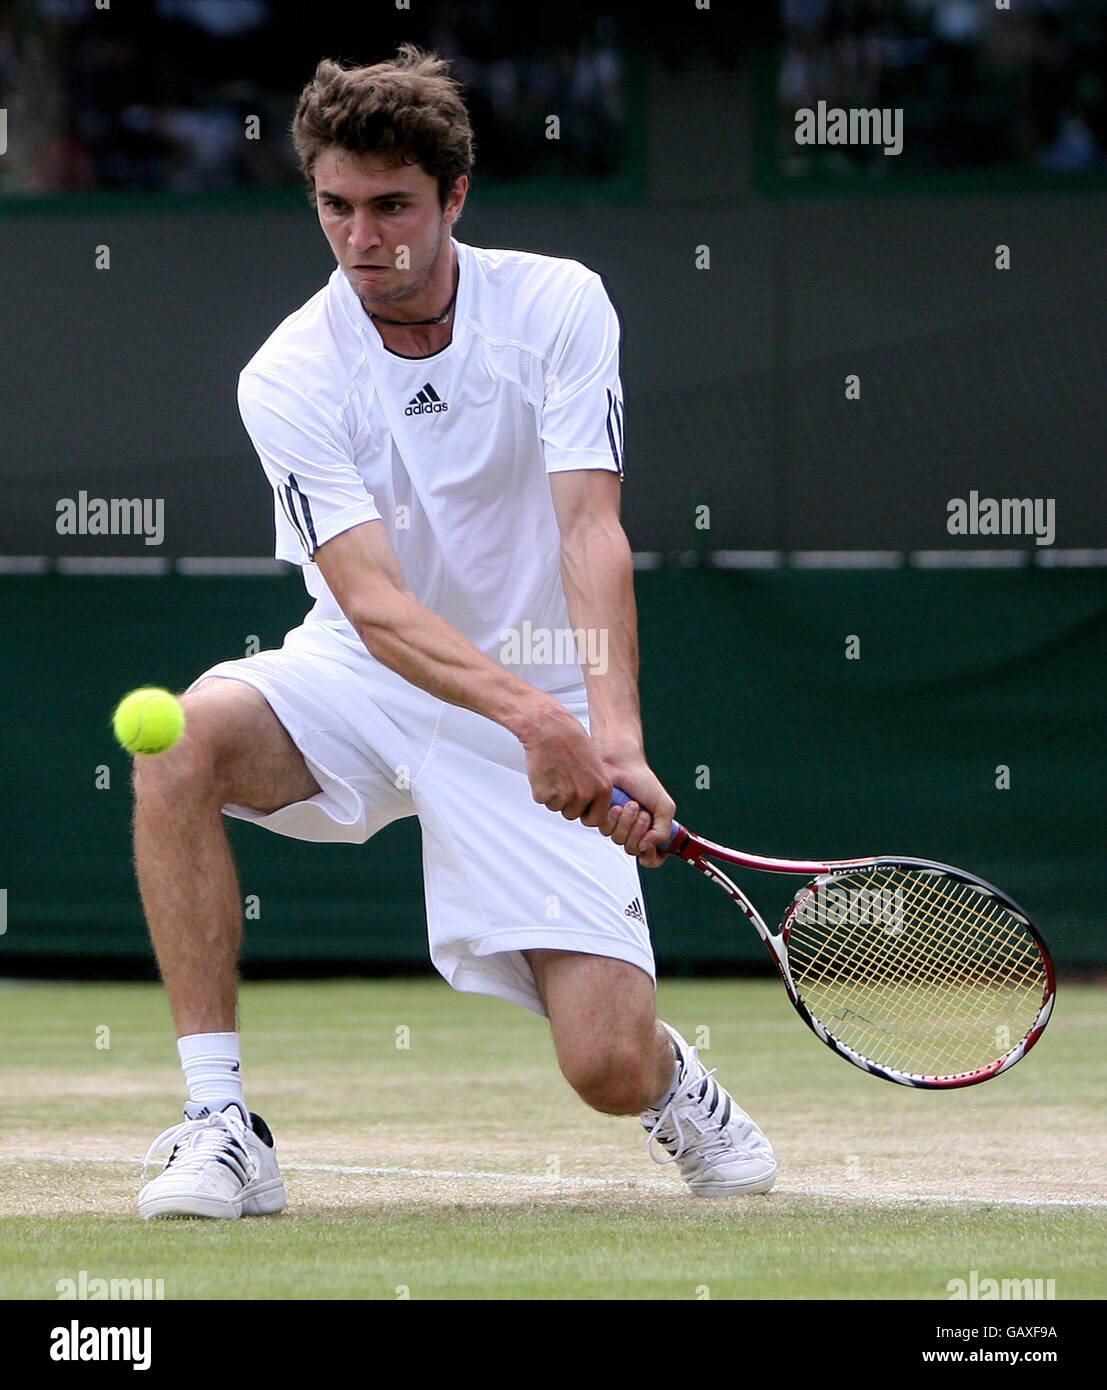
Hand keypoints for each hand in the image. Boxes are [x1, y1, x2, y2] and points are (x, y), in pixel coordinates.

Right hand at [521, 700, 611, 825]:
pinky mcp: (545, 794)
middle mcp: (585, 794)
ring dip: (553, 795)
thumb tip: (590, 802)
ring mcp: (565, 796)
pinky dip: (540, 789)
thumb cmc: (571, 739)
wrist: (550, 727)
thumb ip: (595, 787)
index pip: (596, 819)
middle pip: (573, 814)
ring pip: (556, 807)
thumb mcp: (595, 765)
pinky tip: (544, 771)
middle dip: (566, 802)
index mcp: (602, 788)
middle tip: (562, 780)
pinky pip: (542, 800)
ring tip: (554, 772)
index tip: (580, 807)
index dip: (585, 813)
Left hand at [596, 750, 674, 868]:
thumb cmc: (643, 782)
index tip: (652, 851)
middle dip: (639, 831)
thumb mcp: (664, 807)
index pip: (652, 857)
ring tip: (631, 804)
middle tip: (642, 813)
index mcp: (649, 830)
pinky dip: (613, 817)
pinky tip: (616, 804)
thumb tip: (647, 847)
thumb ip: (664, 831)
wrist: (622, 764)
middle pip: (634, 850)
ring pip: (618, 840)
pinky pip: (604, 829)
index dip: (652, 858)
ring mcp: (615, 826)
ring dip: (627, 822)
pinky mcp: (599, 818)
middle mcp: (632, 831)